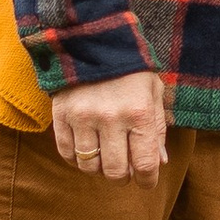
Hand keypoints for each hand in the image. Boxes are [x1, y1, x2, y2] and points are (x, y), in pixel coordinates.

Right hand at [50, 68, 169, 180]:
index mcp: (139, 112)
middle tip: (125, 170)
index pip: (145, 164)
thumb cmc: (131, 68)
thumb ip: (157, 128)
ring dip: (99, 168)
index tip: (146, 182)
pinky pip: (66, 153)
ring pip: (89, 166)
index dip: (148, 180)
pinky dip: (76, 159)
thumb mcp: (153, 92)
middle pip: (116, 171)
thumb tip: (158, 163)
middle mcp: (111, 118)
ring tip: (105, 156)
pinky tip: (86, 149)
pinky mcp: (61, 115)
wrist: (94, 38)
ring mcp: (83, 117)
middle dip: (123, 177)